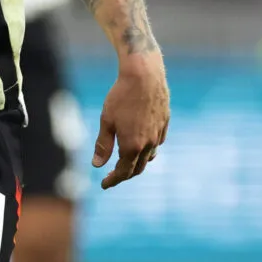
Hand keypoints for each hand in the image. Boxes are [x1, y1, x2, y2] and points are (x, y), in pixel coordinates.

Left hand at [92, 53, 169, 188]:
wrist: (144, 76)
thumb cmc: (121, 97)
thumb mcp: (106, 120)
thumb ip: (103, 145)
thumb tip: (97, 165)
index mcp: (132, 146)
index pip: (123, 172)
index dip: (113, 180)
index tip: (104, 185)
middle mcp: (148, 144)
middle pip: (138, 168)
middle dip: (125, 175)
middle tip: (113, 177)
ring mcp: (158, 135)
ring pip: (149, 157)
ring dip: (138, 163)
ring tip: (127, 163)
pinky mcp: (164, 124)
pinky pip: (156, 144)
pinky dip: (148, 150)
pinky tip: (142, 145)